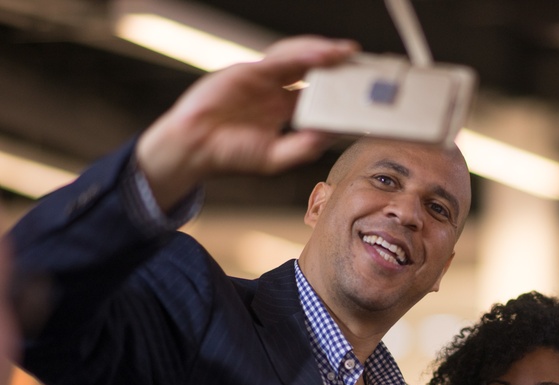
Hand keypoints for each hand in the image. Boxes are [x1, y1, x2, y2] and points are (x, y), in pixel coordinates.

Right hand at [136, 36, 358, 210]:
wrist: (194, 149)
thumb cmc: (230, 155)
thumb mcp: (276, 157)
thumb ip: (306, 146)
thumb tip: (335, 134)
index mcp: (283, 109)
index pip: (318, 93)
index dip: (340, 89)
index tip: (362, 90)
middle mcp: (275, 90)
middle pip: (312, 70)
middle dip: (337, 65)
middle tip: (363, 65)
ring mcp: (262, 78)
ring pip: (299, 56)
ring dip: (324, 53)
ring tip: (347, 54)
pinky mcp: (249, 70)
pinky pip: (280, 58)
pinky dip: (303, 54)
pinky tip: (323, 55)